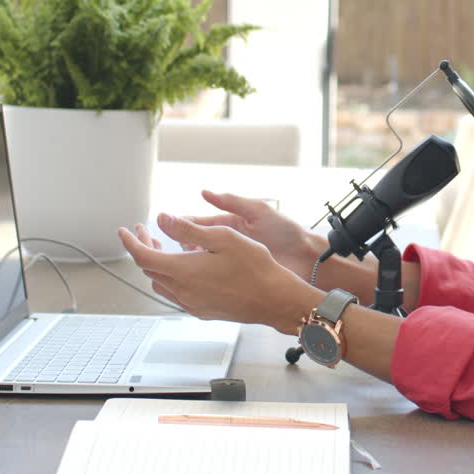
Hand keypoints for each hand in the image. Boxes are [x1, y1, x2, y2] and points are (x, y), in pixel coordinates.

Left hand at [119, 213, 318, 330]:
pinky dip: (171, 277)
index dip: (130, 242)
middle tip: (147, 232)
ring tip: (165, 248)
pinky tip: (185, 268)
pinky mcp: (202, 311)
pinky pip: (176, 294)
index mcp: (184, 270)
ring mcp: (192, 304)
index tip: (125, 230)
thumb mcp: (222, 238)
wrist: (275, 300)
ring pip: (160, 283)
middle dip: (144, 248)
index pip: (143, 256)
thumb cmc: (255, 267)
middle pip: (150, 269)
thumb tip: (161, 220)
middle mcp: (183, 290)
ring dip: (156, 264)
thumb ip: (187, 229)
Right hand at [172, 190, 325, 280]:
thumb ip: (232, 202)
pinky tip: (192, 280)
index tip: (166, 226)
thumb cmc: (287, 232)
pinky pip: (214, 277)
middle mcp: (229, 242)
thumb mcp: (259, 211)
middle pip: (197, 243)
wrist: (307, 259)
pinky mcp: (237, 276)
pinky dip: (202, 277)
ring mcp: (232, 261)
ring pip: (202, 262)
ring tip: (176, 263)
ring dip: (189, 262)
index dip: (184, 225)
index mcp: (232, 224)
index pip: (201, 223)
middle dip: (181, 244)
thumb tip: (205, 193)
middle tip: (166, 247)